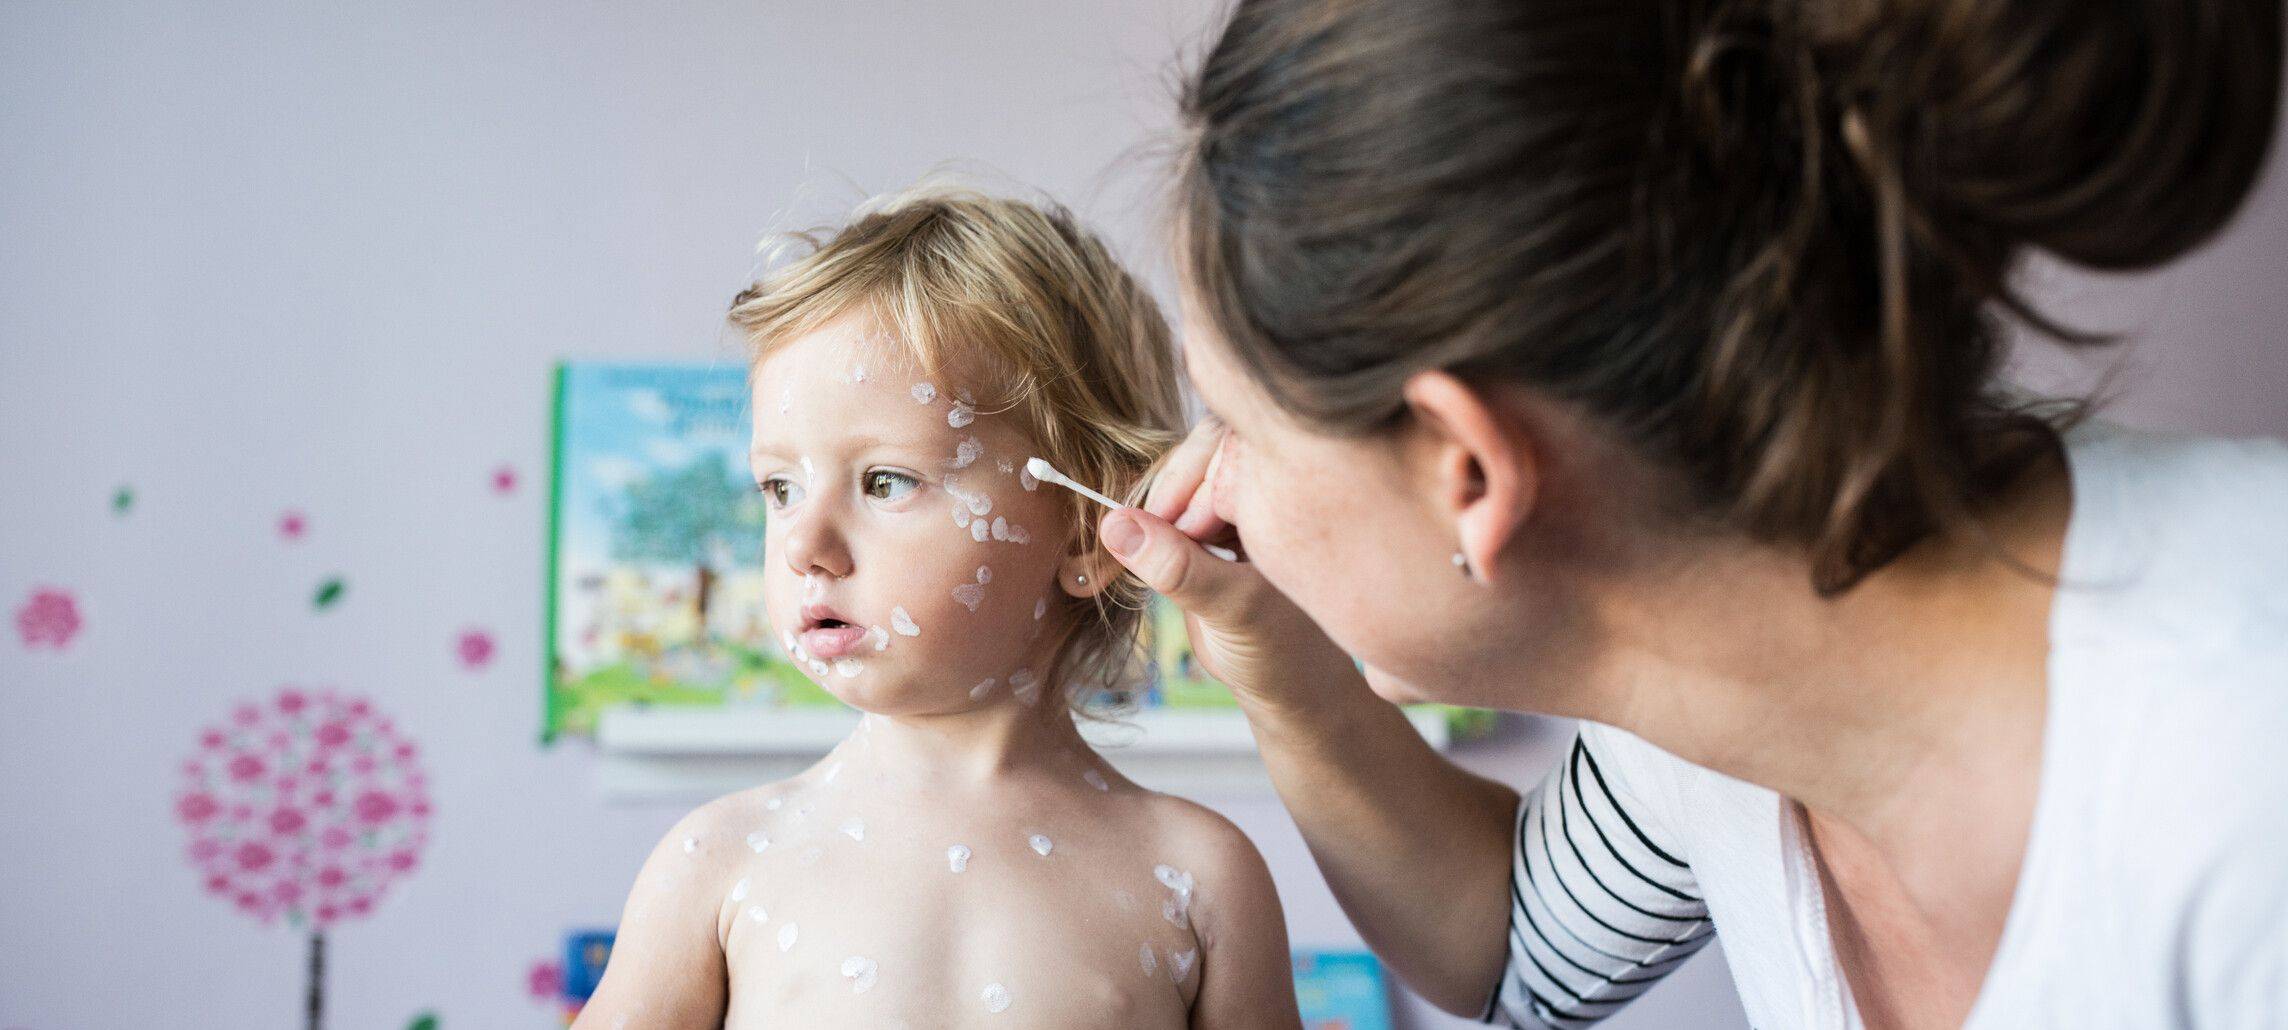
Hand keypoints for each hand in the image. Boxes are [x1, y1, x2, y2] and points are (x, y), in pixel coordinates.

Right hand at [1098, 419, 1360, 718]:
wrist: (1287, 685)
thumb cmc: (1283, 649)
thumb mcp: (1232, 607)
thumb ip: (1179, 568)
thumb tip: (1116, 525)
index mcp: (1284, 491)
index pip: (1222, 444)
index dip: (1184, 477)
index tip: (1161, 523)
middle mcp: (1259, 490)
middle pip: (1191, 459)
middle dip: (1160, 498)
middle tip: (1142, 546)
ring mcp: (1228, 508)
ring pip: (1172, 486)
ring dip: (1146, 518)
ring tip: (1134, 559)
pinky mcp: (1202, 530)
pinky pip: (1163, 513)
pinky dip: (1144, 534)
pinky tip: (1135, 560)